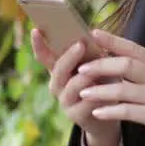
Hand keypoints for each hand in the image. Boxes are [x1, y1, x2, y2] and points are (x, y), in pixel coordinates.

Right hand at [29, 29, 120, 145]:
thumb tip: (92, 34)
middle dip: (69, 57)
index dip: (38, 44)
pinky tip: (105, 89)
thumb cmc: (103, 82)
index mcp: (60, 69)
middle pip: (58, 70)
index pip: (44, 56)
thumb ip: (91, 53)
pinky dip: (96, 94)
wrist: (108, 113)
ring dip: (84, 76)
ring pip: (72, 86)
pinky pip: (86, 103)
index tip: (36, 29)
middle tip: (80, 44)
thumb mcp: (97, 65)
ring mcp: (65, 101)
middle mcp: (57, 85)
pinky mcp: (77, 116)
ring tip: (96, 68)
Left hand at [77, 29, 144, 145]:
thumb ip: (142, 69)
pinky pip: (128, 111)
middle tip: (81, 69)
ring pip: (124, 89)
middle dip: (101, 66)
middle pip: (126, 65)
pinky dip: (110, 111)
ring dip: (100, 91)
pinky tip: (97, 112)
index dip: (112, 40)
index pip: (133, 48)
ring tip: (82, 93)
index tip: (92, 33)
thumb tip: (111, 56)